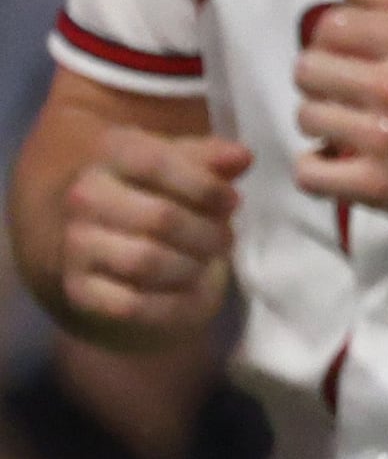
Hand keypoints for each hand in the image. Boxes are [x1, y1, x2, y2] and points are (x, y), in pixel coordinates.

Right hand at [47, 123, 247, 342]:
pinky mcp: (79, 289)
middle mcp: (84, 196)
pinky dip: (173, 303)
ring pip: (147, 261)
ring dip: (192, 268)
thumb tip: (241, 157)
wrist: (113, 251)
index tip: (232, 202)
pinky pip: (133, 303)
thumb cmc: (163, 198)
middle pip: (160, 218)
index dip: (204, 185)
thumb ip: (212, 160)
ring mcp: (75, 244)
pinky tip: (187, 291)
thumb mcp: (186, 169)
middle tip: (225, 241)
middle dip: (207, 234)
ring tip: (206, 263)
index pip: (156, 162)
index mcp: (110, 154)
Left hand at [291, 0, 387, 232]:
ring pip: (306, 117)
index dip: (331, 37)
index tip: (346, 52)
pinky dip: (313, 167)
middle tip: (344, 89)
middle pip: (307, 69)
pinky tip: (333, 161)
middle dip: (322, 76)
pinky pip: (310, 174)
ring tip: (347, 125)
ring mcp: (384, 138)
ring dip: (322, 120)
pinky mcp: (380, 185)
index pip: (331, 25)